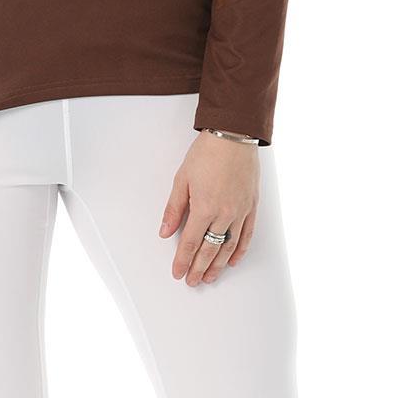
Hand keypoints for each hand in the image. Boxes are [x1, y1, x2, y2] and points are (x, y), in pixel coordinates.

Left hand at [158, 132, 259, 283]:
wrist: (233, 136)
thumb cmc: (206, 153)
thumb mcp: (182, 179)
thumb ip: (174, 209)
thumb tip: (165, 232)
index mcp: (204, 208)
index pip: (190, 242)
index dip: (183, 261)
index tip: (178, 273)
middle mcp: (224, 214)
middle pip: (209, 250)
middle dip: (199, 268)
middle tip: (192, 281)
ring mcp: (240, 212)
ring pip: (229, 247)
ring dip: (218, 265)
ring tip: (210, 277)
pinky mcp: (252, 207)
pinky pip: (247, 235)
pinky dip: (240, 250)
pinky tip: (233, 261)